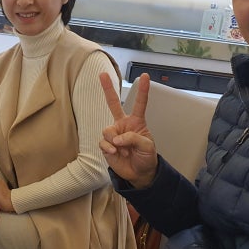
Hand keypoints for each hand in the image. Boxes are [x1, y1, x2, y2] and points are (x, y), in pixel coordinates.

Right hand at [99, 72, 157, 188]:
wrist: (139, 173)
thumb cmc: (146, 157)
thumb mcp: (147, 146)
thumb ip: (133, 138)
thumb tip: (117, 139)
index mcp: (136, 122)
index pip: (140, 104)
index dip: (142, 90)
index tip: (145, 76)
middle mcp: (123, 125)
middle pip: (113, 104)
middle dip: (108, 89)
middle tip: (102, 74)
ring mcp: (114, 135)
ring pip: (107, 130)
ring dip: (114, 140)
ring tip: (122, 149)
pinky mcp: (106, 145)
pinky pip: (103, 142)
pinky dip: (108, 147)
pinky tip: (114, 153)